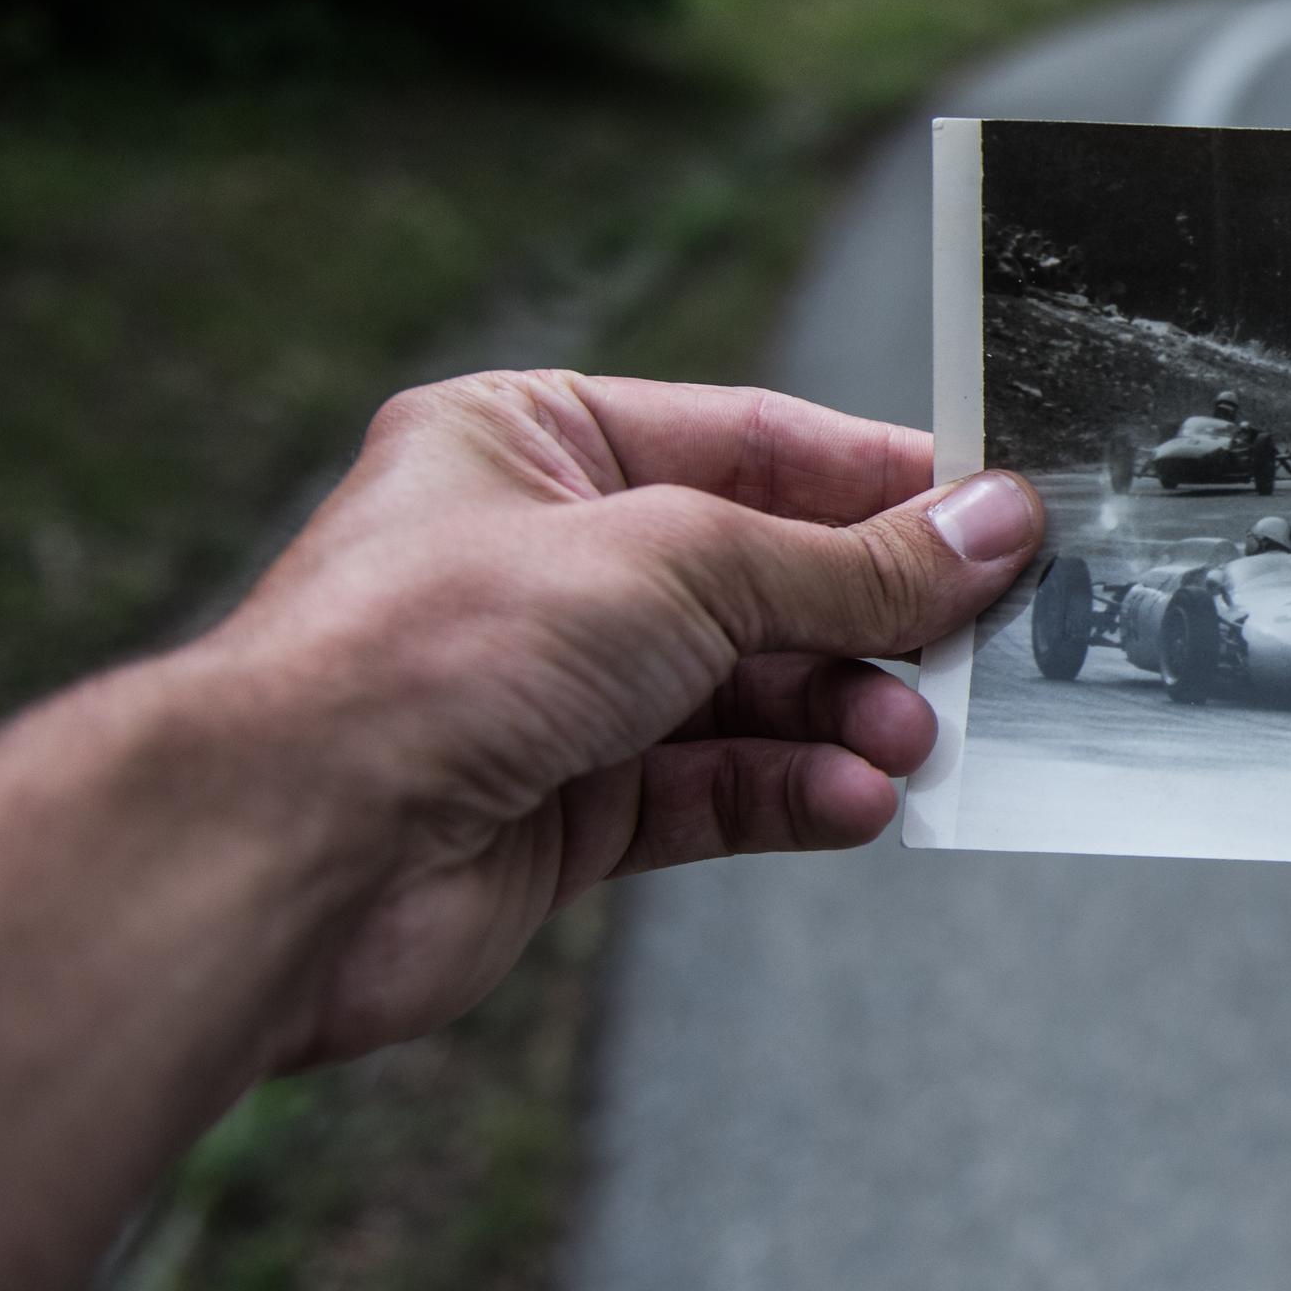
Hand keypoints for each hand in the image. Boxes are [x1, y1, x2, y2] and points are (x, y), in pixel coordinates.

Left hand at [200, 371, 1042, 1068]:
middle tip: (981, 647)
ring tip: (914, 741)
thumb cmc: (429, 654)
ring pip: (748, 691)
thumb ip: (848, 562)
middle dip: (872, 619)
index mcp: (532, 443)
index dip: (881, 482)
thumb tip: (991, 529)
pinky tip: (858, 802)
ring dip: (843, 715)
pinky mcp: (562, 809)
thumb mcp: (680, 561)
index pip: (753, 441)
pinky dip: (793, 792)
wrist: (290, 849)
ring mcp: (552, 689)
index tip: (1000, 514)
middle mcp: (543, 559)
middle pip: (763, 574)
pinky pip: (711, 788)